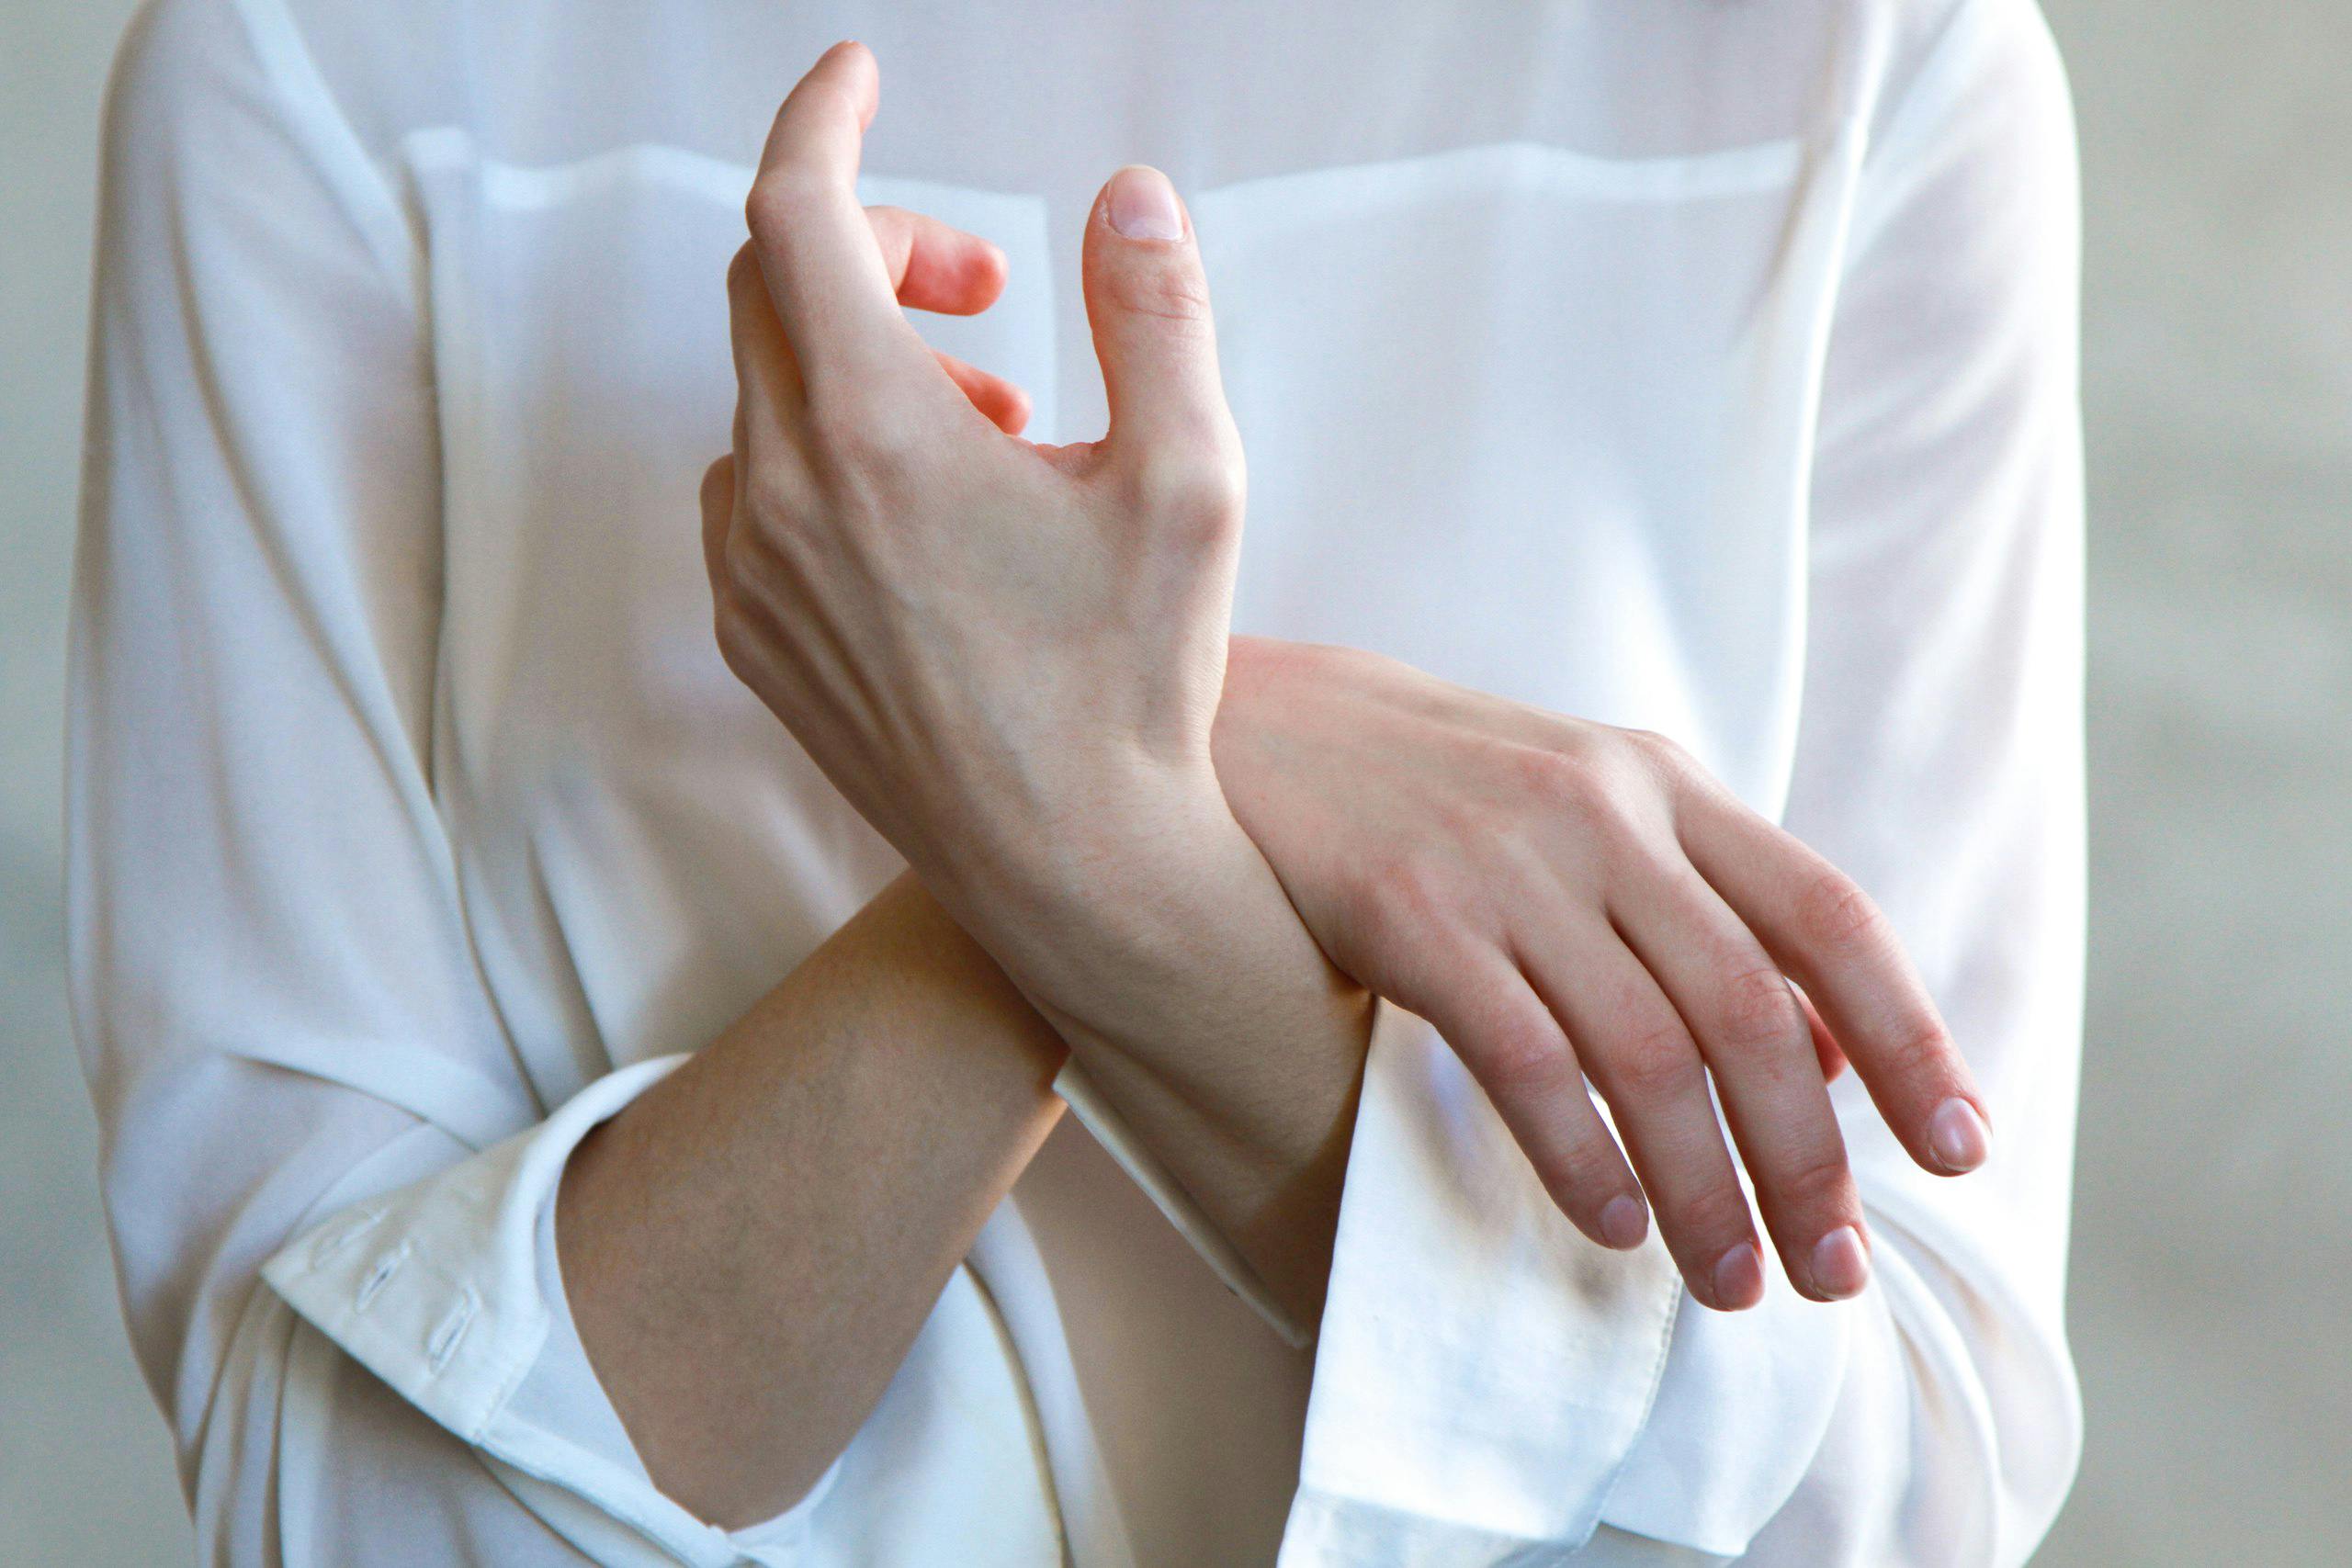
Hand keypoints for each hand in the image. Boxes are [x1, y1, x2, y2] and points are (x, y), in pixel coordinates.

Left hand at [700, 42, 1251, 988]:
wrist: (1070, 868)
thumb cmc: (1134, 687)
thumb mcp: (1190, 482)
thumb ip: (1156, 311)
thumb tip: (1124, 197)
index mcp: (874, 432)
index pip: (796, 208)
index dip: (827, 119)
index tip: (860, 78)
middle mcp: (780, 493)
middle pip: (774, 286)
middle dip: (878, 248)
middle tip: (987, 296)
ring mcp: (751, 572)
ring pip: (766, 392)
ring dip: (861, 365)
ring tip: (992, 429)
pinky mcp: (753, 638)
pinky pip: (751, 491)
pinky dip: (822, 455)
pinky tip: (927, 518)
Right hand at [1214, 637, 1993, 1309]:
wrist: (1248, 719)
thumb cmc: (1428, 786)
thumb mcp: (1585, 804)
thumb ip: (1704, 907)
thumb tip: (1832, 1055)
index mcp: (1663, 783)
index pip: (1827, 917)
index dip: (1909, 1038)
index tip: (1959, 1149)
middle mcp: (1603, 813)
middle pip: (1751, 1011)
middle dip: (1809, 1160)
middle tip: (1832, 1272)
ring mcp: (1505, 860)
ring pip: (1649, 1054)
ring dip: (1708, 1192)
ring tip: (1730, 1288)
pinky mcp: (1406, 911)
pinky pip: (1524, 1060)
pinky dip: (1584, 1159)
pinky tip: (1614, 1227)